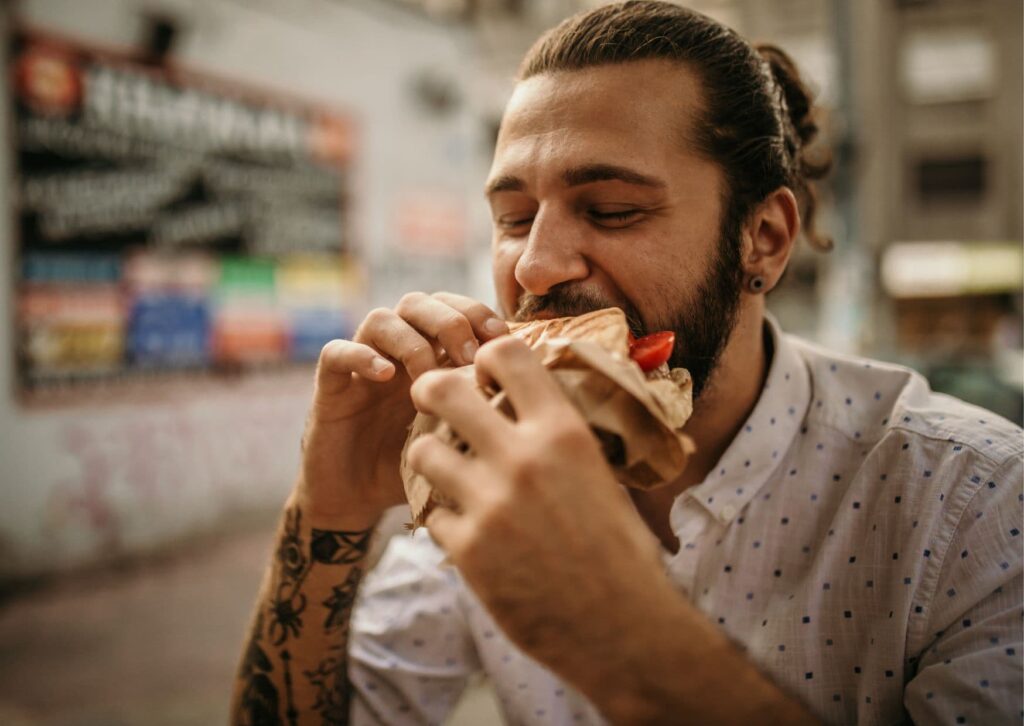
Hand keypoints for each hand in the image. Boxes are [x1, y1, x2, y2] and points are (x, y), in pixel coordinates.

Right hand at [298, 292, 507, 524]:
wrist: (358, 499)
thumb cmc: (417, 467)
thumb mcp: (460, 437)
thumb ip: (489, 413)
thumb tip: (544, 400)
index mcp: (433, 355)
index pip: (455, 309)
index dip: (480, 314)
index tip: (504, 341)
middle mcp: (398, 351)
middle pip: (420, 301)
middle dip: (450, 320)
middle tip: (471, 356)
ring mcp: (363, 364)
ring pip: (382, 318)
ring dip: (411, 340)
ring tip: (429, 374)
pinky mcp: (331, 385)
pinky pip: (337, 351)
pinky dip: (362, 355)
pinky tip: (385, 376)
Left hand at [405, 336, 665, 663]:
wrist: (622, 625)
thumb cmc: (619, 548)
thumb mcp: (598, 473)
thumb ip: (557, 435)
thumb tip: (526, 403)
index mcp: (562, 431)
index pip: (505, 353)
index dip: (485, 358)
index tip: (483, 375)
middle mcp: (522, 458)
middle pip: (441, 390)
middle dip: (431, 391)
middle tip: (434, 403)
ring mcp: (489, 504)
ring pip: (421, 450)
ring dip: (430, 458)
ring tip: (447, 471)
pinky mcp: (466, 549)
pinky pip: (430, 512)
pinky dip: (444, 518)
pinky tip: (466, 528)